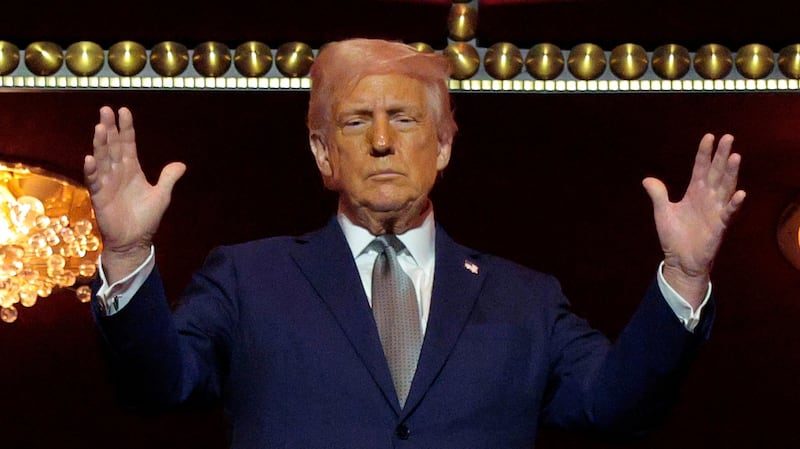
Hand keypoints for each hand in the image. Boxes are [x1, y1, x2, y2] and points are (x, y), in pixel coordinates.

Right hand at [83, 106, 185, 281]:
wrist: (134, 241)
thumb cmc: (146, 218)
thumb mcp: (161, 195)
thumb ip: (168, 178)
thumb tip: (181, 164)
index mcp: (132, 169)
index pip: (128, 144)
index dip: (126, 128)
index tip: (124, 111)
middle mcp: (117, 172)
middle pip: (112, 146)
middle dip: (110, 128)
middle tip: (105, 110)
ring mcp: (106, 183)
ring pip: (102, 159)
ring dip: (100, 144)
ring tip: (100, 128)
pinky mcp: (99, 196)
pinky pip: (93, 181)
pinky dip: (91, 170)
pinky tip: (89, 159)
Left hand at [642, 133, 745, 306]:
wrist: (680, 260)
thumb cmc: (674, 236)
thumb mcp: (663, 212)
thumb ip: (658, 195)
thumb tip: (647, 179)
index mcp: (694, 192)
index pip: (700, 168)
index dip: (704, 153)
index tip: (709, 137)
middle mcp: (708, 198)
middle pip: (716, 172)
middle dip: (721, 156)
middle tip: (728, 137)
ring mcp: (715, 210)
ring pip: (726, 187)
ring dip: (731, 173)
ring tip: (735, 156)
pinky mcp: (719, 225)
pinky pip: (729, 212)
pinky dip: (734, 203)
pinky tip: (740, 193)